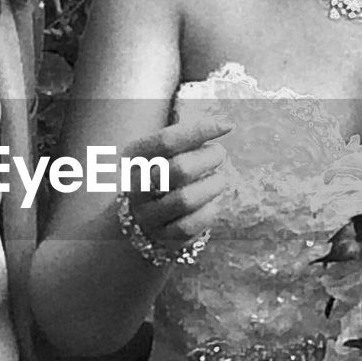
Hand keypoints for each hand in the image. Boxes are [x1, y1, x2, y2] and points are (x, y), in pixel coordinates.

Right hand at [121, 117, 232, 251]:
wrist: (142, 218)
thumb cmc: (162, 174)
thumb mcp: (164, 153)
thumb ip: (186, 139)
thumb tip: (223, 124)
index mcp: (133, 159)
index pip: (167, 141)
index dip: (200, 130)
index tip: (228, 124)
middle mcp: (136, 186)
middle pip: (178, 169)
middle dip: (208, 158)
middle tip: (220, 154)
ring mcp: (147, 214)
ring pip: (185, 200)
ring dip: (212, 186)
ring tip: (221, 179)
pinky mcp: (163, 237)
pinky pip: (190, 225)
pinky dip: (208, 211)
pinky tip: (212, 203)